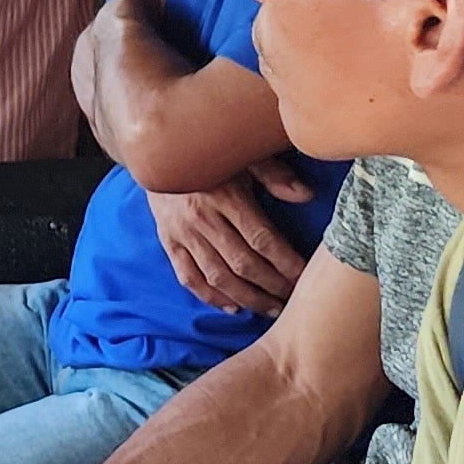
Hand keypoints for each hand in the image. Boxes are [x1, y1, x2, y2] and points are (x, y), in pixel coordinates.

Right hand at [146, 169, 310, 315]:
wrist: (157, 154)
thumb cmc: (209, 156)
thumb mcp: (242, 157)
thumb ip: (274, 175)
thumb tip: (307, 195)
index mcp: (225, 195)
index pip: (262, 238)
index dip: (286, 262)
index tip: (304, 276)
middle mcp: (202, 218)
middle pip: (242, 263)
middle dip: (272, 286)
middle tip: (293, 298)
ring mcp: (182, 234)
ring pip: (218, 277)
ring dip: (247, 298)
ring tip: (270, 309)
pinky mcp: (168, 243)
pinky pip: (189, 278)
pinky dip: (211, 297)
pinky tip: (233, 307)